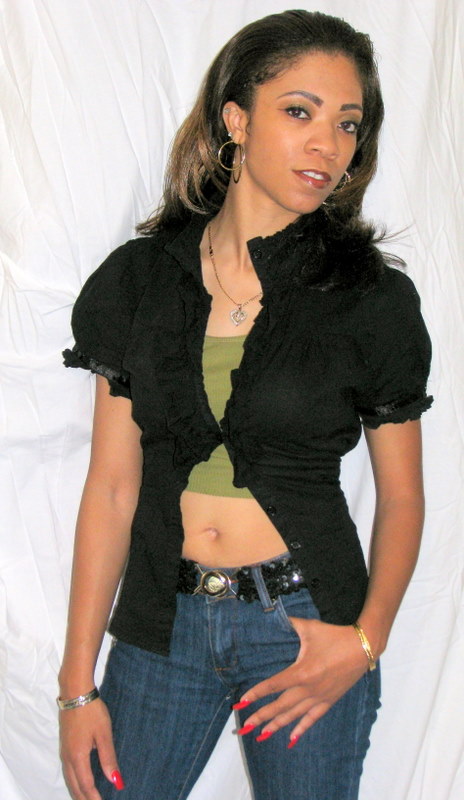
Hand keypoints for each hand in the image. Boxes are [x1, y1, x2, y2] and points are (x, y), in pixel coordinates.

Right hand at [60, 698, 123, 798]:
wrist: (75, 693)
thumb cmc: (91, 711)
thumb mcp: (104, 734)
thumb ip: (109, 758)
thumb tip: (115, 781)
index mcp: (78, 757)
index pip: (86, 785)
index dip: (94, 798)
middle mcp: (67, 758)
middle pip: (74, 786)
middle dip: (84, 798)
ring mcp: (64, 751)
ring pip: (69, 779)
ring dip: (78, 791)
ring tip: (88, 798)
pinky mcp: (64, 745)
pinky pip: (67, 770)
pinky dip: (74, 781)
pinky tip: (81, 780)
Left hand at [236, 618, 369, 745]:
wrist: (363, 646)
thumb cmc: (335, 635)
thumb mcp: (310, 628)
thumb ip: (290, 624)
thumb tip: (275, 617)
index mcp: (302, 672)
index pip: (274, 685)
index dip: (256, 694)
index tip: (242, 701)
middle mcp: (309, 689)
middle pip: (280, 706)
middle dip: (261, 717)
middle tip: (245, 727)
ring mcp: (319, 697)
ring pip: (294, 715)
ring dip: (276, 726)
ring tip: (261, 736)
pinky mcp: (329, 700)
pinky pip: (312, 718)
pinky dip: (301, 729)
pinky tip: (291, 739)